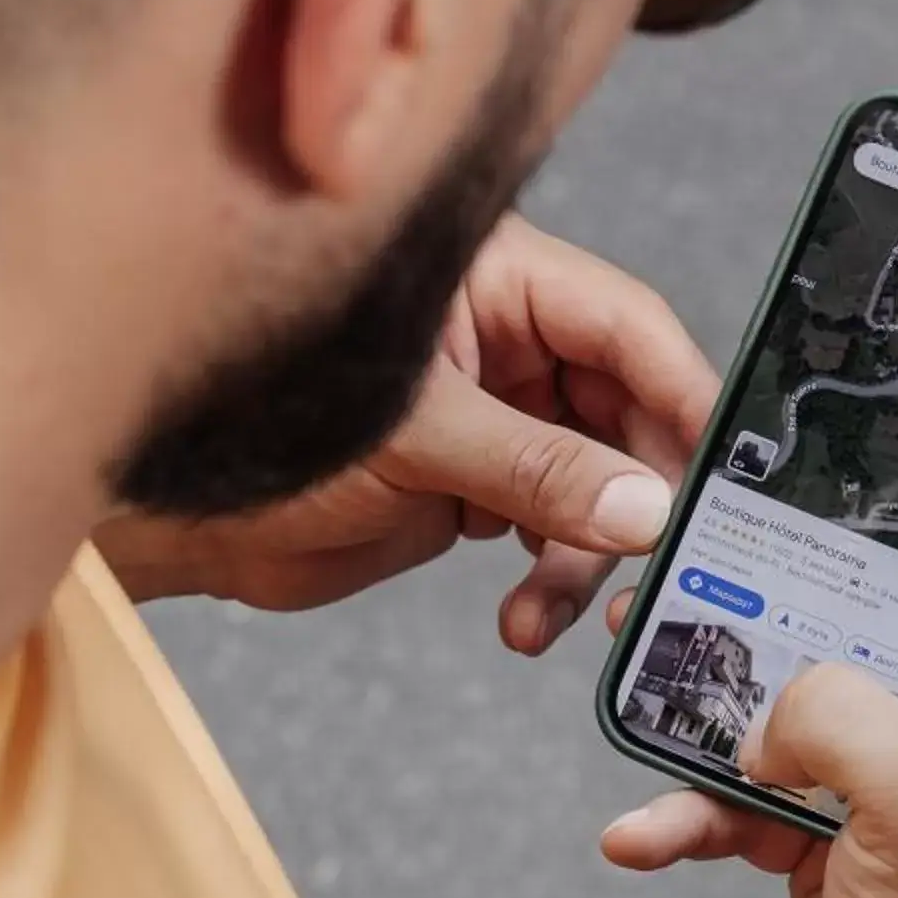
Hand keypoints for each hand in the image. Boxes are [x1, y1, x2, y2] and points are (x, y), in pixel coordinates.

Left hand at [96, 216, 715, 648]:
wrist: (179, 516)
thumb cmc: (263, 426)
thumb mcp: (416, 440)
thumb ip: (536, 469)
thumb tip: (644, 508)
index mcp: (501, 279)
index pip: (627, 324)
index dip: (681, 394)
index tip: (719, 470)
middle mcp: (511, 336)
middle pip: (629, 406)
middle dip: (641, 491)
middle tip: (654, 562)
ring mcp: (501, 409)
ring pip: (600, 477)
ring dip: (590, 553)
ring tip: (558, 610)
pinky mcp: (481, 477)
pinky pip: (557, 524)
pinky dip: (553, 577)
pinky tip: (524, 618)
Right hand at [601, 500, 897, 897]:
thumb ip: (848, 707)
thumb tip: (780, 707)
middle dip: (819, 580)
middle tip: (748, 530)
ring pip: (809, 694)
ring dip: (729, 694)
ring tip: (653, 663)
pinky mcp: (835, 843)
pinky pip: (752, 794)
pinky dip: (695, 808)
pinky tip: (642, 830)